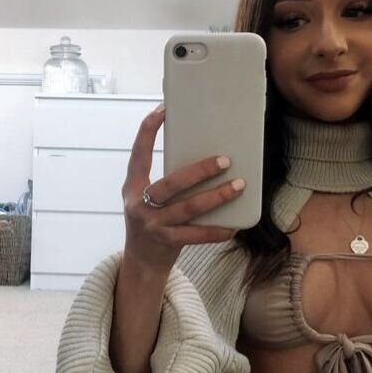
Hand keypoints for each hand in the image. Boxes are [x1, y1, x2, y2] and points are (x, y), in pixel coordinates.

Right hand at [121, 106, 244, 272]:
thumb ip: (166, 182)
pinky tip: (234, 225)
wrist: (141, 263)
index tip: (164, 109)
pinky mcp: (168, 242)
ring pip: (189, 208)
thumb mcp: (147, 199)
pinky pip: (197, 235)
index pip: (138, 153)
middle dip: (200, 171)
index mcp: (132, 187)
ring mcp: (153, 225)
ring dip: (217, 197)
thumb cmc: (152, 222)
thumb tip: (204, 160)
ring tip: (239, 186)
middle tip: (225, 160)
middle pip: (172, 183)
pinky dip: (218, 230)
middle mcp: (139, 204)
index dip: (148, 130)